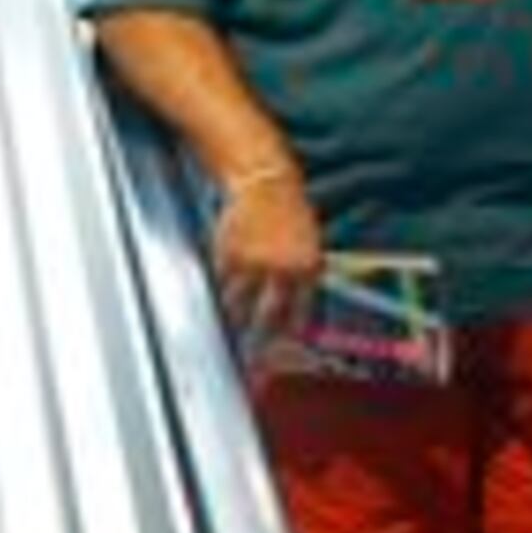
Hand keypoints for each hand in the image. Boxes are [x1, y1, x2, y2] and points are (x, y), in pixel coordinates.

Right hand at [212, 167, 323, 341]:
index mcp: (308, 269)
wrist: (266, 184)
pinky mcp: (229, 255)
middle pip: (267, 315)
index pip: (300, 313)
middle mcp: (282, 269)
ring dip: (234, 315)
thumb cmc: (291, 215)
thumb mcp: (310, 247)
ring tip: (231, 322)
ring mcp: (254, 263)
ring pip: (238, 303)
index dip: (289, 333)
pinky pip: (222, 283)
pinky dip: (221, 288)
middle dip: (259, 336)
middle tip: (253, 348)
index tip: (281, 346)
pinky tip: (221, 290)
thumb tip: (297, 317)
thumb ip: (304, 280)